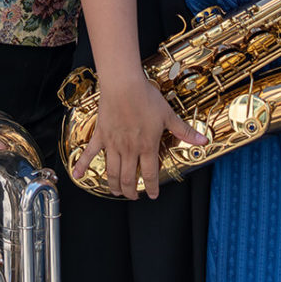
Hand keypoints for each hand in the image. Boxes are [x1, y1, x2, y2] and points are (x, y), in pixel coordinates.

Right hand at [72, 76, 206, 200]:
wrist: (123, 85)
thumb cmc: (146, 98)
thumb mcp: (168, 115)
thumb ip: (184, 131)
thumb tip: (203, 141)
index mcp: (147, 146)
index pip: (149, 174)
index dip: (152, 187)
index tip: (153, 194)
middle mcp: (129, 149)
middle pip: (128, 178)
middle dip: (131, 191)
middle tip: (133, 196)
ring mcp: (113, 144)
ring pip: (112, 172)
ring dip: (114, 185)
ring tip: (116, 191)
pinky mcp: (101, 135)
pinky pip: (89, 153)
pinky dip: (83, 165)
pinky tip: (77, 175)